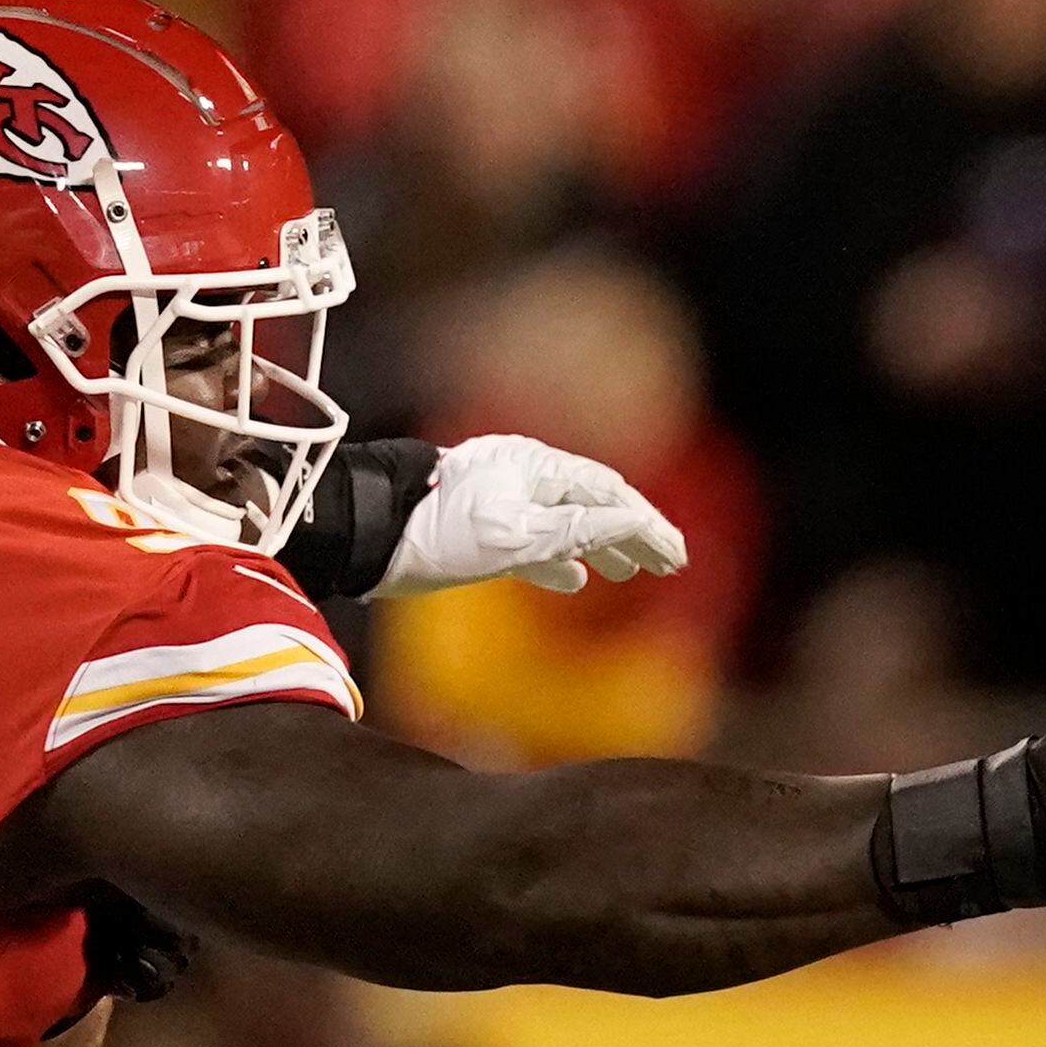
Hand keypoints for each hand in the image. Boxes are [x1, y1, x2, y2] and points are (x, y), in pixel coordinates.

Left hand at [382, 435, 686, 594]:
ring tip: (627, 574)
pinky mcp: (480, 525)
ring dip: (602, 546)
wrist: (368, 534)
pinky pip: (535, 537)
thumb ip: (575, 531)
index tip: (677, 555)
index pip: (609, 493)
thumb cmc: (438, 532)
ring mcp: (502, 498)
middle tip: (668, 565)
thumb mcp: (514, 536)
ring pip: (567, 520)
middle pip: (593, 503)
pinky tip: (574, 579)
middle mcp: (524, 476)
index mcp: (538, 468)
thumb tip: (631, 522)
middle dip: (633, 534)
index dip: (648, 525)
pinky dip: (561, 556)